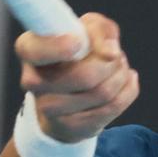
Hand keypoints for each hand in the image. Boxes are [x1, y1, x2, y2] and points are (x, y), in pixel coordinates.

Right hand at [15, 12, 138, 142]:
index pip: (36, 50)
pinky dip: (127, 90)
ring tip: (119, 67)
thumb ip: (100, 29)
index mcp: (30, 49)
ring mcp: (49, 109)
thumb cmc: (78, 53)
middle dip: (113, 62)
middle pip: (85, 75)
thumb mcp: (87, 29)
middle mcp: (33, 80)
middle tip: (116, 55)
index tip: (78, 43)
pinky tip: (123, 82)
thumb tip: (110, 51)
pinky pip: (113, 107)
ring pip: (103, 92)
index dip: (60, 47)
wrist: (69, 95)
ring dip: (121, 74)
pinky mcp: (70, 127)